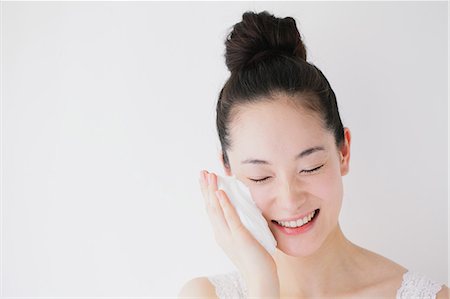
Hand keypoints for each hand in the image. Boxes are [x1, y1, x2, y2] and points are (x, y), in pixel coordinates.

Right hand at [199, 170, 279, 296]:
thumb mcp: (243, 238)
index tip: (205, 179)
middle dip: (205, 188)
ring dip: (212, 190)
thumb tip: (242, 211)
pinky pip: (230, 217)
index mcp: (221, 233)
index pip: (211, 210)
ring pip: (216, 209)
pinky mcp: (239, 236)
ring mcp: (228, 235)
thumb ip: (239, 225)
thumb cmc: (255, 258)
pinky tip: (221, 192)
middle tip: (202, 172)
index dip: (207, 193)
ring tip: (209, 175)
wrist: (259, 277)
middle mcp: (220, 233)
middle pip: (209, 206)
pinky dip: (224, 204)